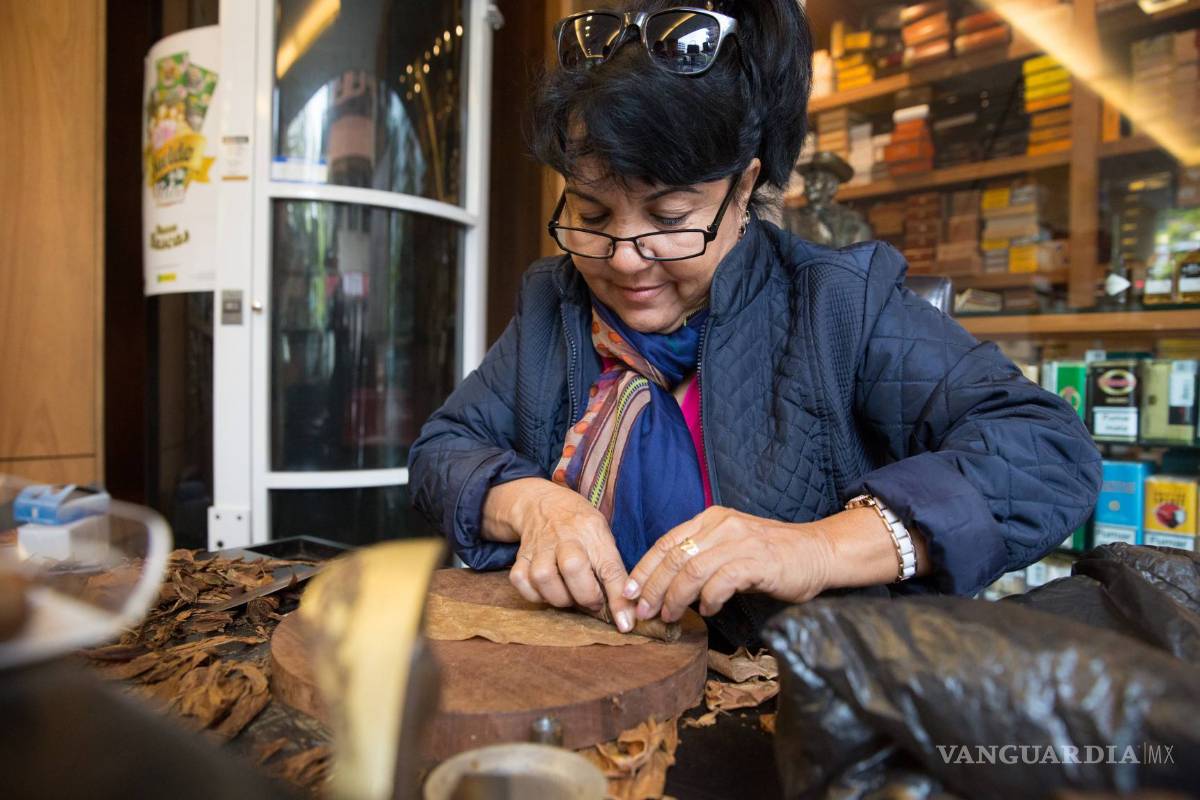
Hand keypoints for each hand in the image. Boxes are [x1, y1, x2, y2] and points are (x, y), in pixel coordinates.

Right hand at [483, 478, 636, 632]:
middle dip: (585, 595)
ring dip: (558, 597)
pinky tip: (546, 591)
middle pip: (572, 567)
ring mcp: (540, 546)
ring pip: (543, 577)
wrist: (543, 503)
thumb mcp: (604, 539)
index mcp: (593, 532)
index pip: (610, 568)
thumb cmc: (581, 527)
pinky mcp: (521, 556)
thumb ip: (614, 574)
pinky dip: (533, 593)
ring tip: (568, 595)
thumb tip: (628, 617)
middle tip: (592, 600)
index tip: (626, 624)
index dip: (619, 599)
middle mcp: (565, 537)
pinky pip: (520, 580)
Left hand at [623, 506, 832, 622]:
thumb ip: (702, 559)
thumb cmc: (772, 557)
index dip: (644, 569)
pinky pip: (721, 582)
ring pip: (692, 571)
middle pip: (674, 557)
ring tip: (670, 617)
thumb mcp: (731, 548)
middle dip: (653, 588)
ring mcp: (740, 541)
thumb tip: (666, 588)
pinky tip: (708, 611)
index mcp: (711, 519)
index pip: (666, 542)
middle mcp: (722, 525)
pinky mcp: (757, 561)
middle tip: (643, 613)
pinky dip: (709, 600)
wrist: (818, 552)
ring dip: (675, 598)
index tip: (629, 593)